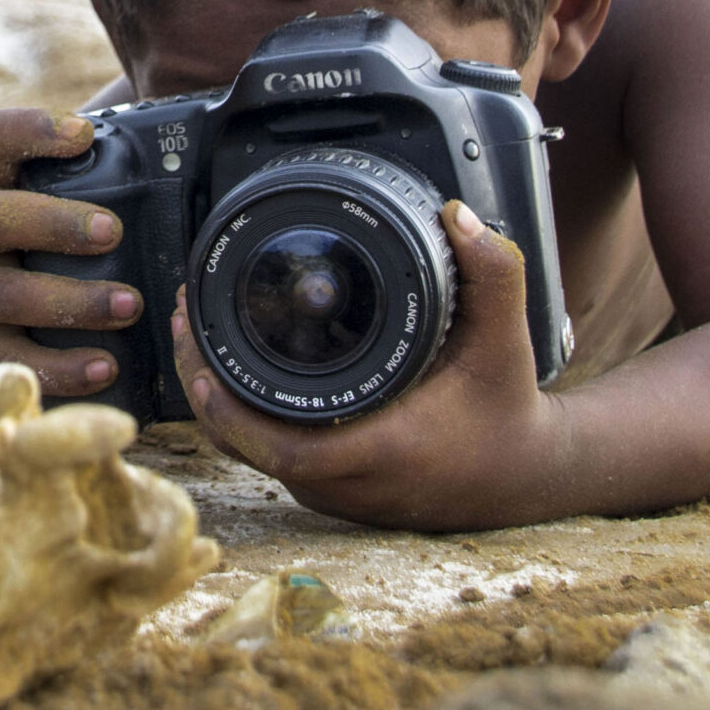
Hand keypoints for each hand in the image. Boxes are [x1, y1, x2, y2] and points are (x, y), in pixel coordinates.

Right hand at [0, 109, 142, 395]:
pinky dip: (64, 367)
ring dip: (74, 300)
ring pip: (9, 295)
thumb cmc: (27, 246)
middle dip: (55, 222)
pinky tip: (107, 366)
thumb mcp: (39, 200)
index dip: (33, 129)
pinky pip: (17, 362)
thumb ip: (96, 170)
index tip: (84, 134)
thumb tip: (189, 135)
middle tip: (113, 231)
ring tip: (130, 305)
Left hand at [170, 201, 570, 530]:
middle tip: (183, 323)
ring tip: (195, 336)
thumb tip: (459, 217)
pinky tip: (230, 370)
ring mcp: (337, 493)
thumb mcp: (505, 341)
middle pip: (248, 449)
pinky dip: (245, 417)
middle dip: (205, 388)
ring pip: (255, 454)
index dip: (231, 411)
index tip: (202, 359)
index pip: (281, 448)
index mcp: (380, 452)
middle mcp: (349, 483)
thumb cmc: (506, 412)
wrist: (525, 476)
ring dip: (219, 401)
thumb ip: (493, 274)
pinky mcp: (334, 490)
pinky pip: (272, 456)